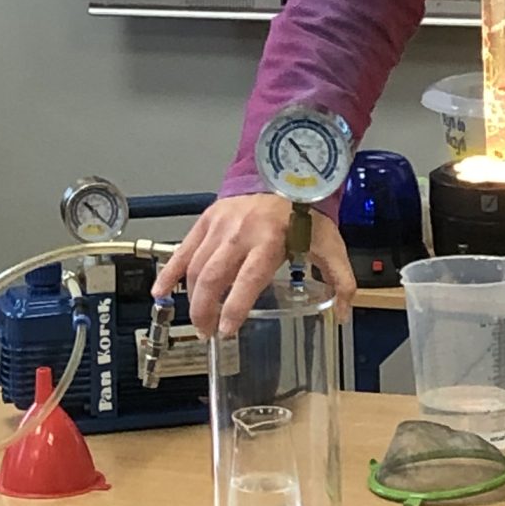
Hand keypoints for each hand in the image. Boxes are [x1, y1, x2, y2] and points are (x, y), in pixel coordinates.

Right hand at [154, 195, 356, 337]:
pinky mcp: (207, 220)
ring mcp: (219, 226)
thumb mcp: (330, 245)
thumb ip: (341, 280)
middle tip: (207, 333)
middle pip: (212, 277)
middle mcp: (240, 234)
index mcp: (269, 241)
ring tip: (196, 320)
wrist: (287, 172)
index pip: (246, 280)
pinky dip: (169, 271)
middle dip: (204, 310)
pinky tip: (161, 291)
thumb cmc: (306, 211)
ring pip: (194, 266)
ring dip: (191, 297)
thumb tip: (343, 312)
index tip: (226, 330)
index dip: (233, 307)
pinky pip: (183, 249)